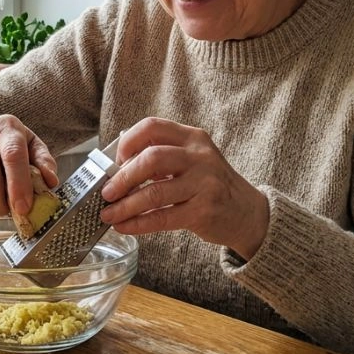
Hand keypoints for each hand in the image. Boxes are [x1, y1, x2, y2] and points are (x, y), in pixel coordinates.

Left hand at [99, 117, 269, 258]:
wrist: (247, 212)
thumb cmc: (209, 185)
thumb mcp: (191, 161)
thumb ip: (160, 158)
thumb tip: (116, 171)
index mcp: (192, 137)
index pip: (152, 127)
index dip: (127, 142)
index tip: (115, 161)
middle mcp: (200, 156)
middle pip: (151, 158)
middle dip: (122, 177)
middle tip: (106, 193)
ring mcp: (204, 183)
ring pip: (154, 192)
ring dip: (125, 205)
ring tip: (108, 214)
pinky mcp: (204, 211)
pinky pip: (162, 217)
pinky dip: (138, 223)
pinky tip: (124, 226)